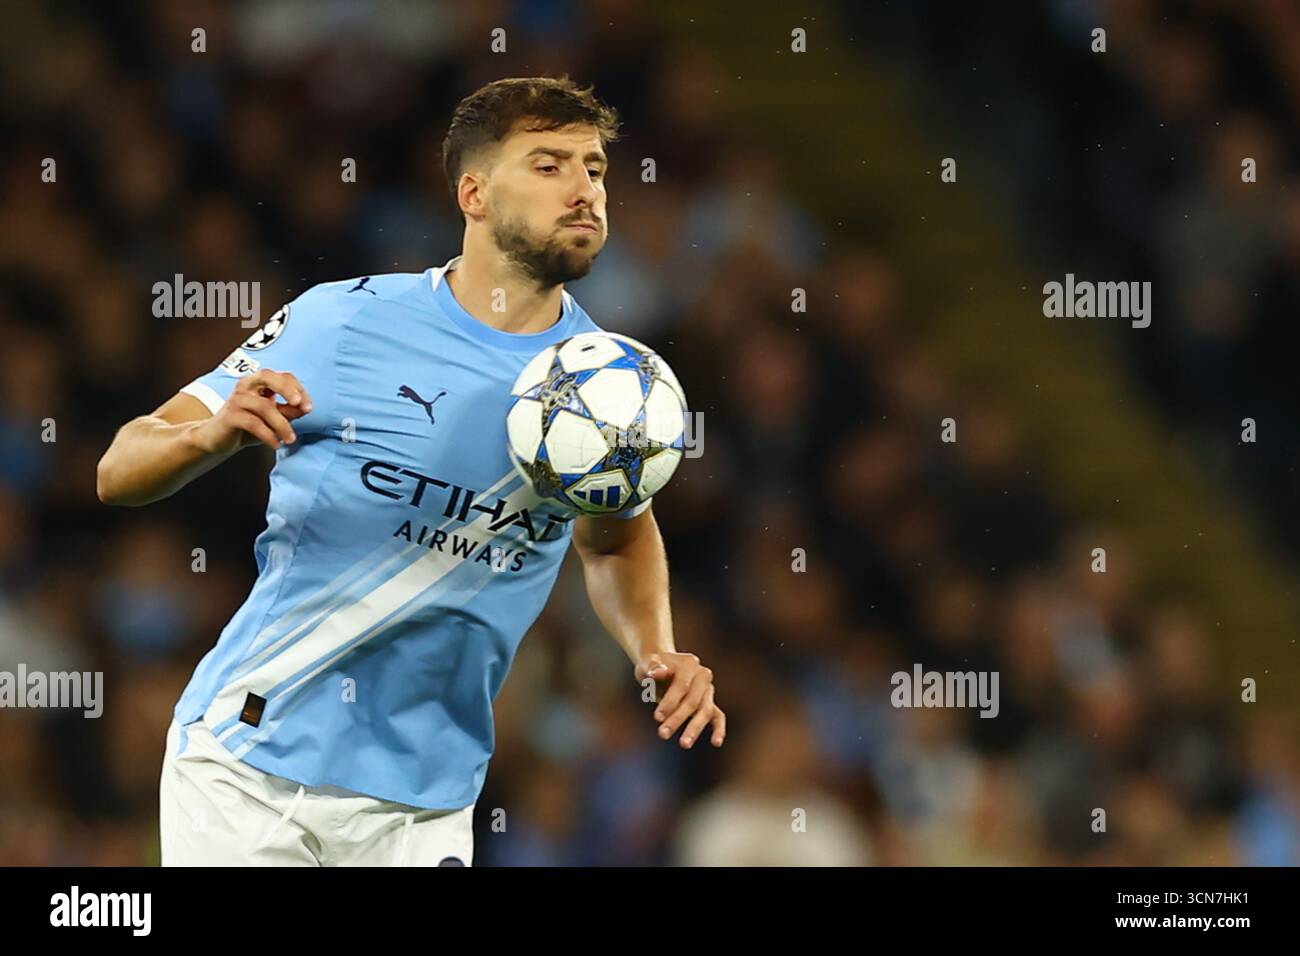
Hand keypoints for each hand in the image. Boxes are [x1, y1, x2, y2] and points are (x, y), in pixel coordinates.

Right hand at [190, 370, 313, 453]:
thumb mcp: (274, 418)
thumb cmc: (248, 426)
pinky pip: (253, 423)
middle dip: (287, 389)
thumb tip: (305, 408)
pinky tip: (276, 444)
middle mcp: (246, 386)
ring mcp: (236, 399)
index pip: (282, 376)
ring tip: (291, 439)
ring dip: (282, 424)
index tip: (308, 407)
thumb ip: (289, 411)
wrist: (216, 439)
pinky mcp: (229, 416)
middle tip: (300, 405)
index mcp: (259, 383)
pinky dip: (268, 434)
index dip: (298, 389)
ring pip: (264, 407)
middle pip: (268, 376)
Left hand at [636, 652, 725, 748]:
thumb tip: (656, 672)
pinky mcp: (709, 702)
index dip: (671, 701)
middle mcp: (702, 675)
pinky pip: (718, 716)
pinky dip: (719, 729)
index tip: (657, 717)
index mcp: (689, 663)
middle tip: (663, 734)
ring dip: (694, 728)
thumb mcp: (647, 663)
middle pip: (693, 701)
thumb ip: (652, 666)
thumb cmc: (651, 667)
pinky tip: (716, 743)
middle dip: (678, 718)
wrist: (660, 667)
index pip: (683, 685)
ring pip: (705, 711)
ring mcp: (707, 689)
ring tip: (684, 744)